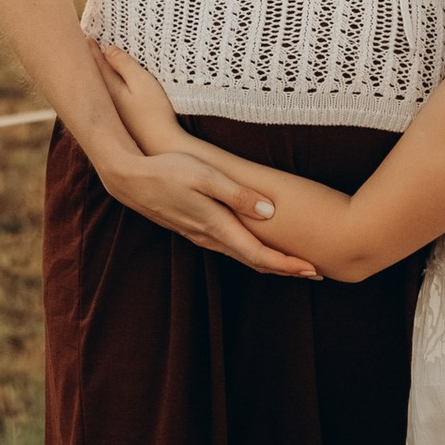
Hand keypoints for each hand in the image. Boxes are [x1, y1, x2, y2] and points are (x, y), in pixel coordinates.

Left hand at [92, 36, 186, 152]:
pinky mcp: (120, 121)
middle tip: (82, 47)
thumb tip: (108, 49)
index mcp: (108, 89)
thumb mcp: (142, 82)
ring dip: (94, 75)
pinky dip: (102, 89)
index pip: (96, 64)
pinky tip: (105, 89)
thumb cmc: (155, 113)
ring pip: (98, 88)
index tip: (87, 37)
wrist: (161, 147)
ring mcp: (111, 113)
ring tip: (90, 64)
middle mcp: (105, 101)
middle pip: (92, 76)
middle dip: (88, 62)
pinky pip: (106, 98)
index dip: (92, 49)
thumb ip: (124, 65)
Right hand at [92, 139, 316, 274]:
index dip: (288, 265)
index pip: (260, 255)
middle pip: (255, 261)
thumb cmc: (167, 171)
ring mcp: (201, 235)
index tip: (313, 269)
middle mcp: (211, 237)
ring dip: (270, 262)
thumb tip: (270, 212)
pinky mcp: (194, 228)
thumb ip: (238, 194)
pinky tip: (258, 246)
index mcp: (217, 226)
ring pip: (242, 256)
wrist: (129, 179)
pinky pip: (230, 247)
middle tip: (315, 273)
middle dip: (285, 269)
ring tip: (293, 263)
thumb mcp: (206, 176)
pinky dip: (251, 253)